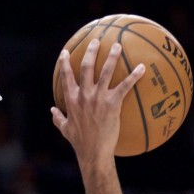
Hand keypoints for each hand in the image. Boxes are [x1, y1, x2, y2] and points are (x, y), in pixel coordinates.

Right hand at [50, 39, 145, 159]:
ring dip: (112, 57)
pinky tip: (142, 68)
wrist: (93, 152)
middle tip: (97, 41)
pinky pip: (124, 86)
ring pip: (105, 72)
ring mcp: (98, 98)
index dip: (65, 63)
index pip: (66, 76)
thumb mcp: (65, 129)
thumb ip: (58, 118)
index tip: (65, 52)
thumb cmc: (80, 143)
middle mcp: (84, 95)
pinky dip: (134, 76)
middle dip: (91, 51)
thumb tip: (51, 111)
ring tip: (118, 46)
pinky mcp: (112, 104)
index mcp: (71, 100)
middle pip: (86, 67)